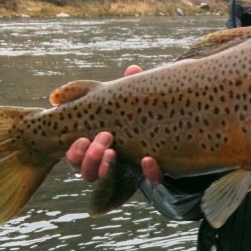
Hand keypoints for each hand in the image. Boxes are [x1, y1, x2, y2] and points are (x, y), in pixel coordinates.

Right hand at [64, 65, 163, 186]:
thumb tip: (133, 69)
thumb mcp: (133, 104)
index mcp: (95, 148)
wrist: (175, 140)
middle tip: (104, 138)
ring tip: (112, 152)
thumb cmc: (142, 118)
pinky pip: (151, 181)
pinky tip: (148, 159)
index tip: (81, 139)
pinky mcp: (154, 175)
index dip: (75, 152)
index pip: (77, 156)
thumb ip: (131, 89)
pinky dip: (149, 172)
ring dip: (106, 167)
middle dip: (90, 158)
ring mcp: (131, 172)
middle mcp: (108, 165)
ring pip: (109, 180)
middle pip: (87, 172)